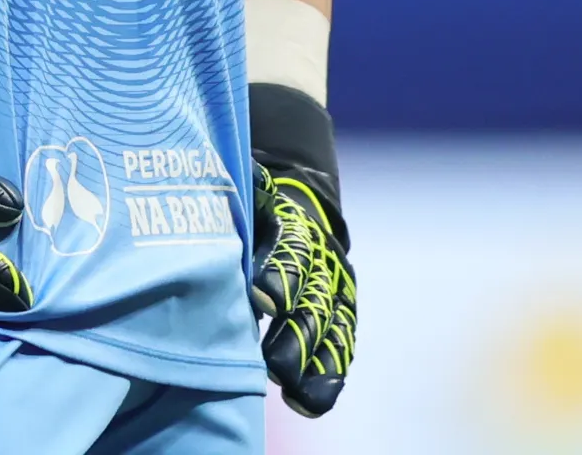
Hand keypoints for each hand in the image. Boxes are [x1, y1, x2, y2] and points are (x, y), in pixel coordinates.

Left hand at [248, 144, 354, 414]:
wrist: (295, 206)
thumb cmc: (253, 208)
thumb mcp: (246, 196)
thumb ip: (242, 194)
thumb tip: (245, 178)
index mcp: (295, 228)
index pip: (292, 251)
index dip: (278, 276)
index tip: (261, 299)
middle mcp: (321, 263)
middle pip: (313, 301)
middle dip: (296, 335)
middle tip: (275, 363)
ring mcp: (333, 291)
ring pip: (329, 329)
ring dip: (312, 362)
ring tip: (293, 392)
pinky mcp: (339, 314)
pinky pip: (338, 346)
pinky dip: (325, 375)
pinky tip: (307, 402)